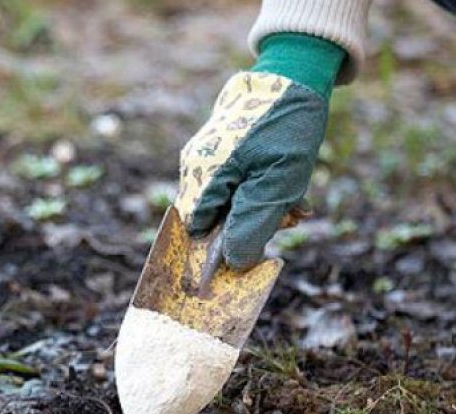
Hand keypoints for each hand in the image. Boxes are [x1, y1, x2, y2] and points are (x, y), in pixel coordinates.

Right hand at [174, 70, 325, 269]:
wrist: (295, 71)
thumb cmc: (286, 128)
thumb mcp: (277, 183)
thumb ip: (252, 225)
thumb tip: (234, 263)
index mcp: (202, 176)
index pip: (198, 232)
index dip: (224, 245)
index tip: (258, 245)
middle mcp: (196, 167)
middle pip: (214, 219)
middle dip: (252, 224)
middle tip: (288, 216)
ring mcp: (207, 157)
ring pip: (230, 203)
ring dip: (264, 208)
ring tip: (294, 200)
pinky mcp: (223, 150)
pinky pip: (238, 184)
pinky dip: (263, 190)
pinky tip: (288, 184)